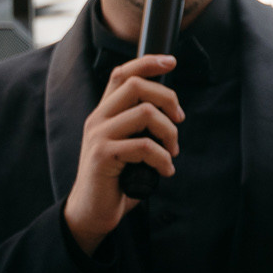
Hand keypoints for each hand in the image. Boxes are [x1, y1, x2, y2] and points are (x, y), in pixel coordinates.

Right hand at [63, 54, 182, 255]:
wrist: (92, 211)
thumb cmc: (117, 179)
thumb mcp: (130, 145)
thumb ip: (142, 127)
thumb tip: (173, 111)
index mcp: (105, 113)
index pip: (121, 74)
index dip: (147, 62)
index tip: (172, 61)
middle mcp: (98, 119)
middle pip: (136, 86)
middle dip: (168, 99)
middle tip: (180, 120)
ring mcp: (98, 136)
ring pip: (144, 113)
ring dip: (169, 132)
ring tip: (173, 151)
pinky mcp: (102, 155)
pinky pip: (144, 146)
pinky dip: (163, 158)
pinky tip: (165, 171)